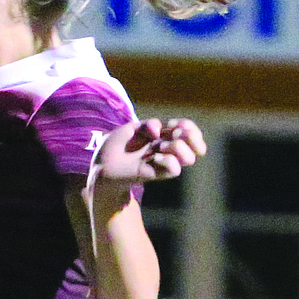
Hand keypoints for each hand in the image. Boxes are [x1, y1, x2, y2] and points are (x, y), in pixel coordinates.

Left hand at [92, 118, 206, 186]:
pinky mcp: (156, 174)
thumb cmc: (115, 146)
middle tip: (171, 135)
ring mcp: (163, 163)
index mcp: (163, 136)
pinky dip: (168, 160)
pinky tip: (154, 158)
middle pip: (196, 144)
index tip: (172, 124)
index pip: (188, 130)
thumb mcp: (131, 128)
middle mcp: (167, 150)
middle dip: (188, 136)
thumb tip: (159, 131)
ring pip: (190, 158)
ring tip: (159, 147)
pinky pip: (175, 169)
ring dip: (177, 148)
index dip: (187, 126)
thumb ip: (147, 125)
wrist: (102, 165)